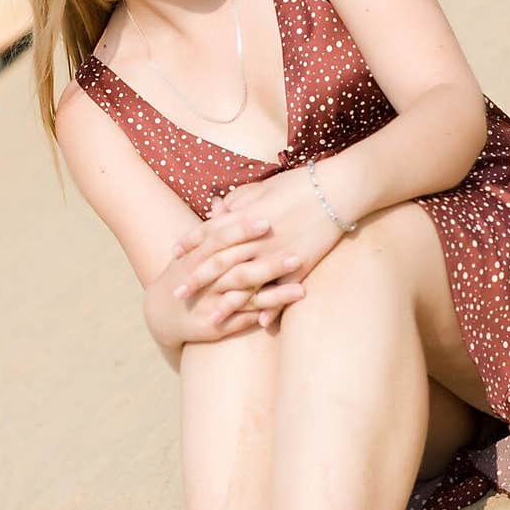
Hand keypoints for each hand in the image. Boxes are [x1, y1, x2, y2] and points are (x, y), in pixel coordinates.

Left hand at [171, 164, 345, 325]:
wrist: (336, 189)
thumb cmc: (297, 184)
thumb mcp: (260, 188)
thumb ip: (234, 202)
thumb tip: (213, 211)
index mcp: (245, 216)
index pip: (208, 232)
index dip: (189, 245)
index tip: (172, 258)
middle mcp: (256, 238)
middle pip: (219, 262)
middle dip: (197, 280)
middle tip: (177, 296)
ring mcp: (277, 254)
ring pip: (247, 282)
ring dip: (228, 303)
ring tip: (210, 320)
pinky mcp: (301, 265)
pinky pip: (283, 290)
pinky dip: (272, 307)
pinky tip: (259, 324)